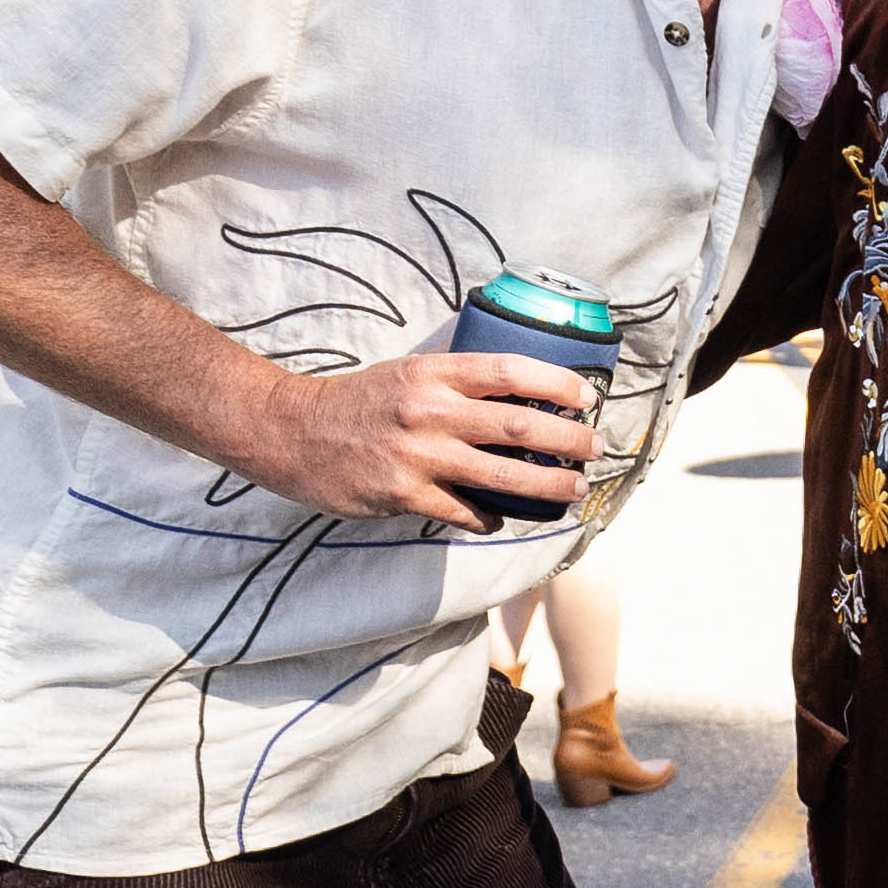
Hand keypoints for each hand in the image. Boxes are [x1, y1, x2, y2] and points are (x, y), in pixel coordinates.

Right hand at [229, 351, 596, 527]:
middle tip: (595, 447)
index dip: (559, 383)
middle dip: (571, 440)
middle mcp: (430, 411)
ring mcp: (419, 456)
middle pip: (522, 427)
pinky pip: (468, 512)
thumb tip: (520, 390)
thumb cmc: (358, 402)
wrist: (292, 431)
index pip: (512, 371)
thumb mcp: (407, 373)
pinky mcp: (405, 495)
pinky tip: (500, 516)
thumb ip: (456, 381)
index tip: (588, 396)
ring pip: (506, 477)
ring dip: (551, 485)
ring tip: (575, 487)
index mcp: (434, 374)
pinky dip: (492, 517)